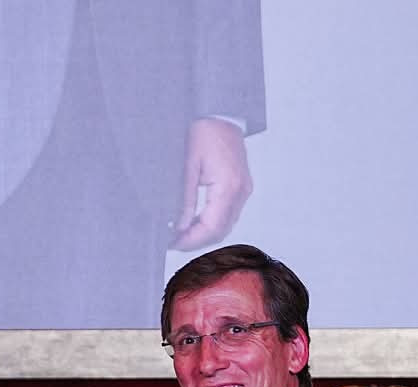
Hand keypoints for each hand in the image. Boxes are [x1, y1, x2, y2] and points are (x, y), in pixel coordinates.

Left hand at [172, 117, 252, 249]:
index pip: (212, 227)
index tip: (173, 244)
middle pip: (220, 230)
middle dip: (197, 240)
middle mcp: (241, 190)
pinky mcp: (241, 186)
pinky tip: (194, 222)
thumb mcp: (187, 166)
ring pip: (225, 224)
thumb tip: (179, 226)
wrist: (219, 112)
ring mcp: (243, 189)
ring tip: (181, 234)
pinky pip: (228, 213)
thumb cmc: (204, 130)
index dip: (191, 240)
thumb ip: (185, 200)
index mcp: (229, 186)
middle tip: (174, 242)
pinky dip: (211, 222)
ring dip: (204, 233)